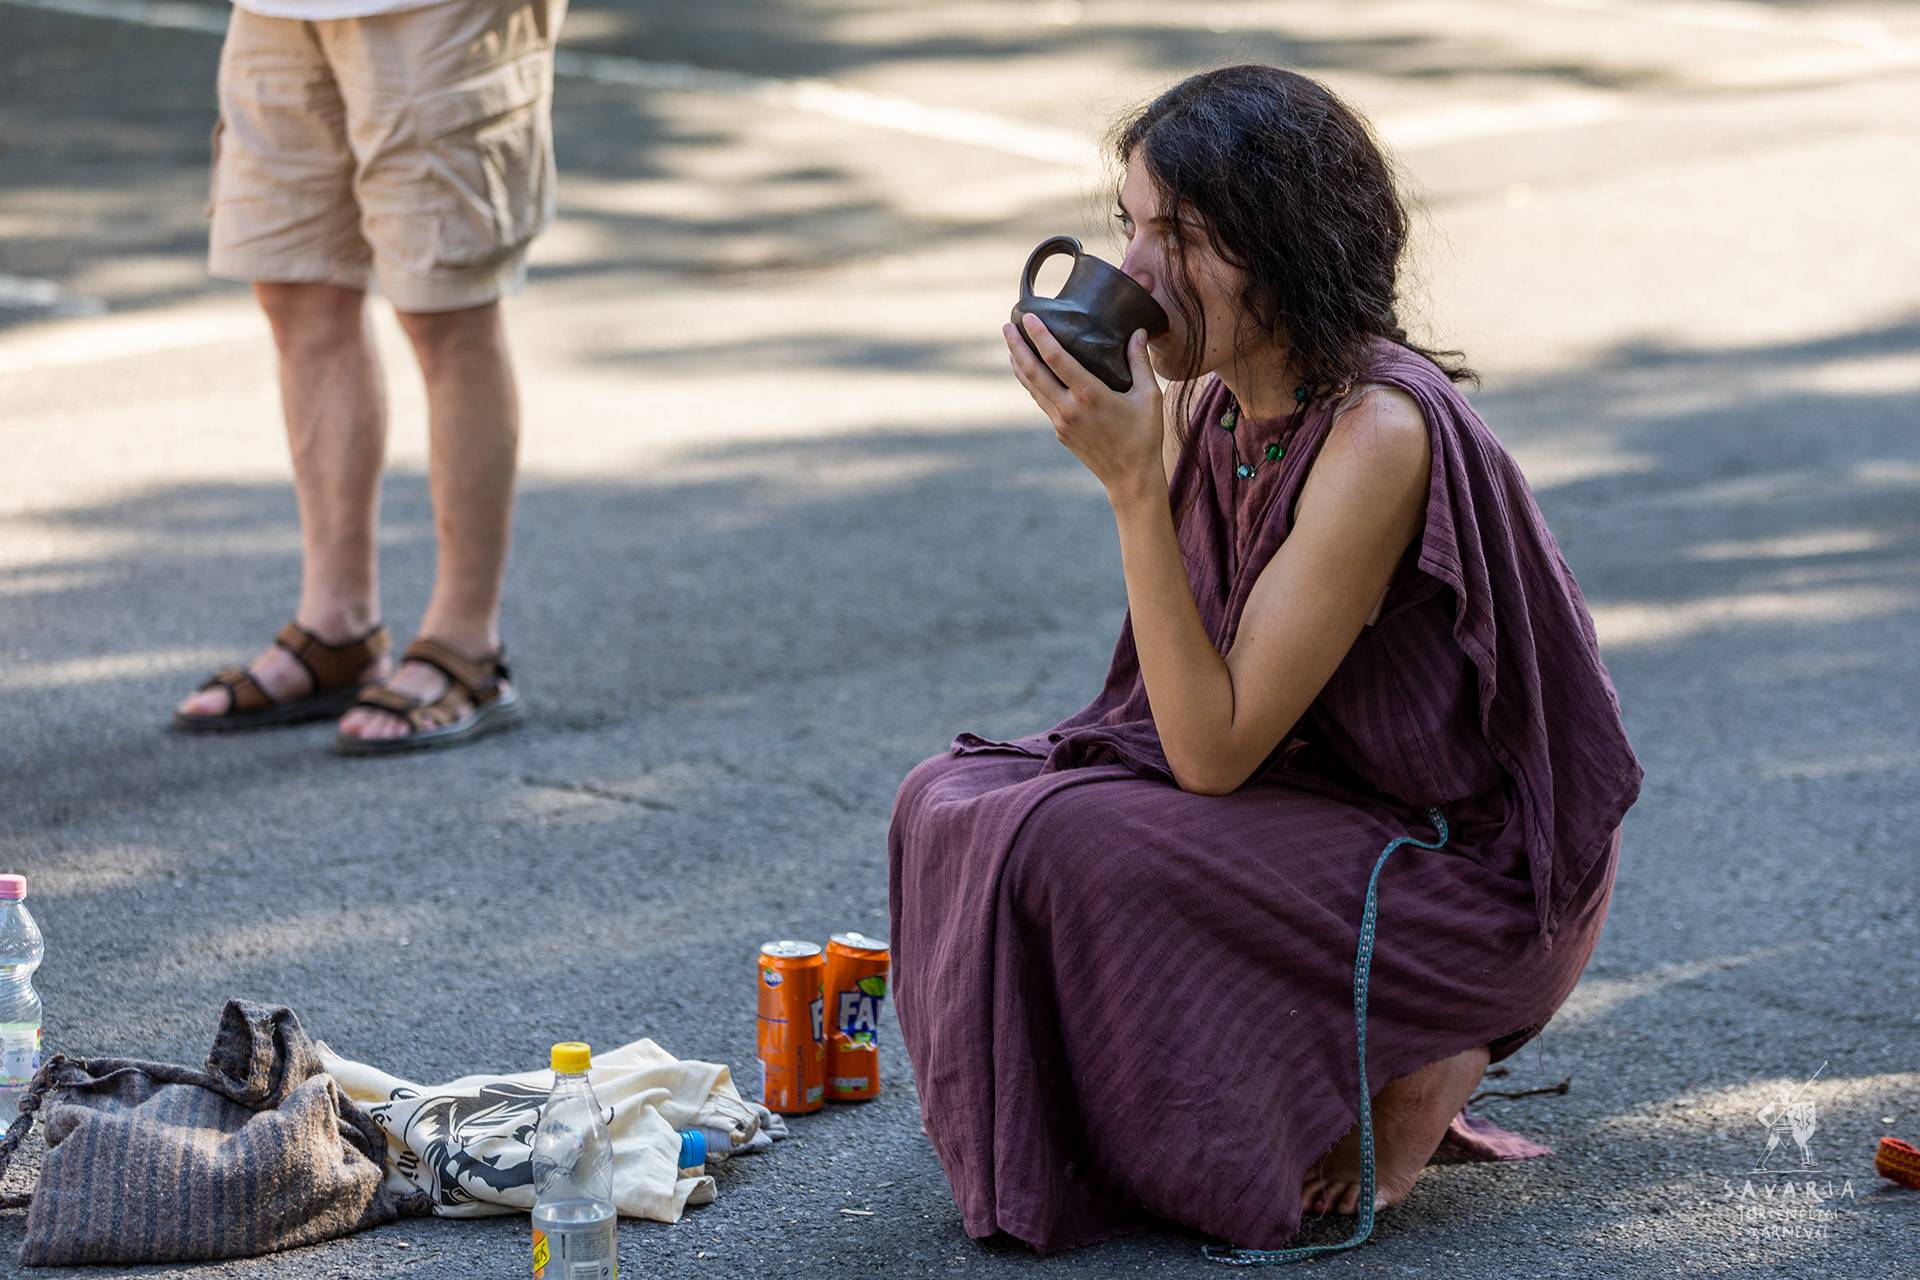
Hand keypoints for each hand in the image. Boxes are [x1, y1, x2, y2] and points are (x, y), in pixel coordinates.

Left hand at [1004, 313, 1164, 507]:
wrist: (1131, 478)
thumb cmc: (1144, 436)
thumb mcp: (1149, 396)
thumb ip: (1140, 362)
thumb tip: (1138, 332)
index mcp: (1089, 395)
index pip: (1056, 359)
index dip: (1040, 336)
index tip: (1028, 317)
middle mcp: (1069, 408)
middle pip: (1033, 372)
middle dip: (1017, 347)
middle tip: (1007, 326)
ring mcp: (1061, 422)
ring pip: (1033, 388)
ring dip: (1020, 365)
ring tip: (1011, 345)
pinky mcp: (1060, 432)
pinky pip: (1042, 401)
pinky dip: (1032, 384)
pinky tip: (1030, 373)